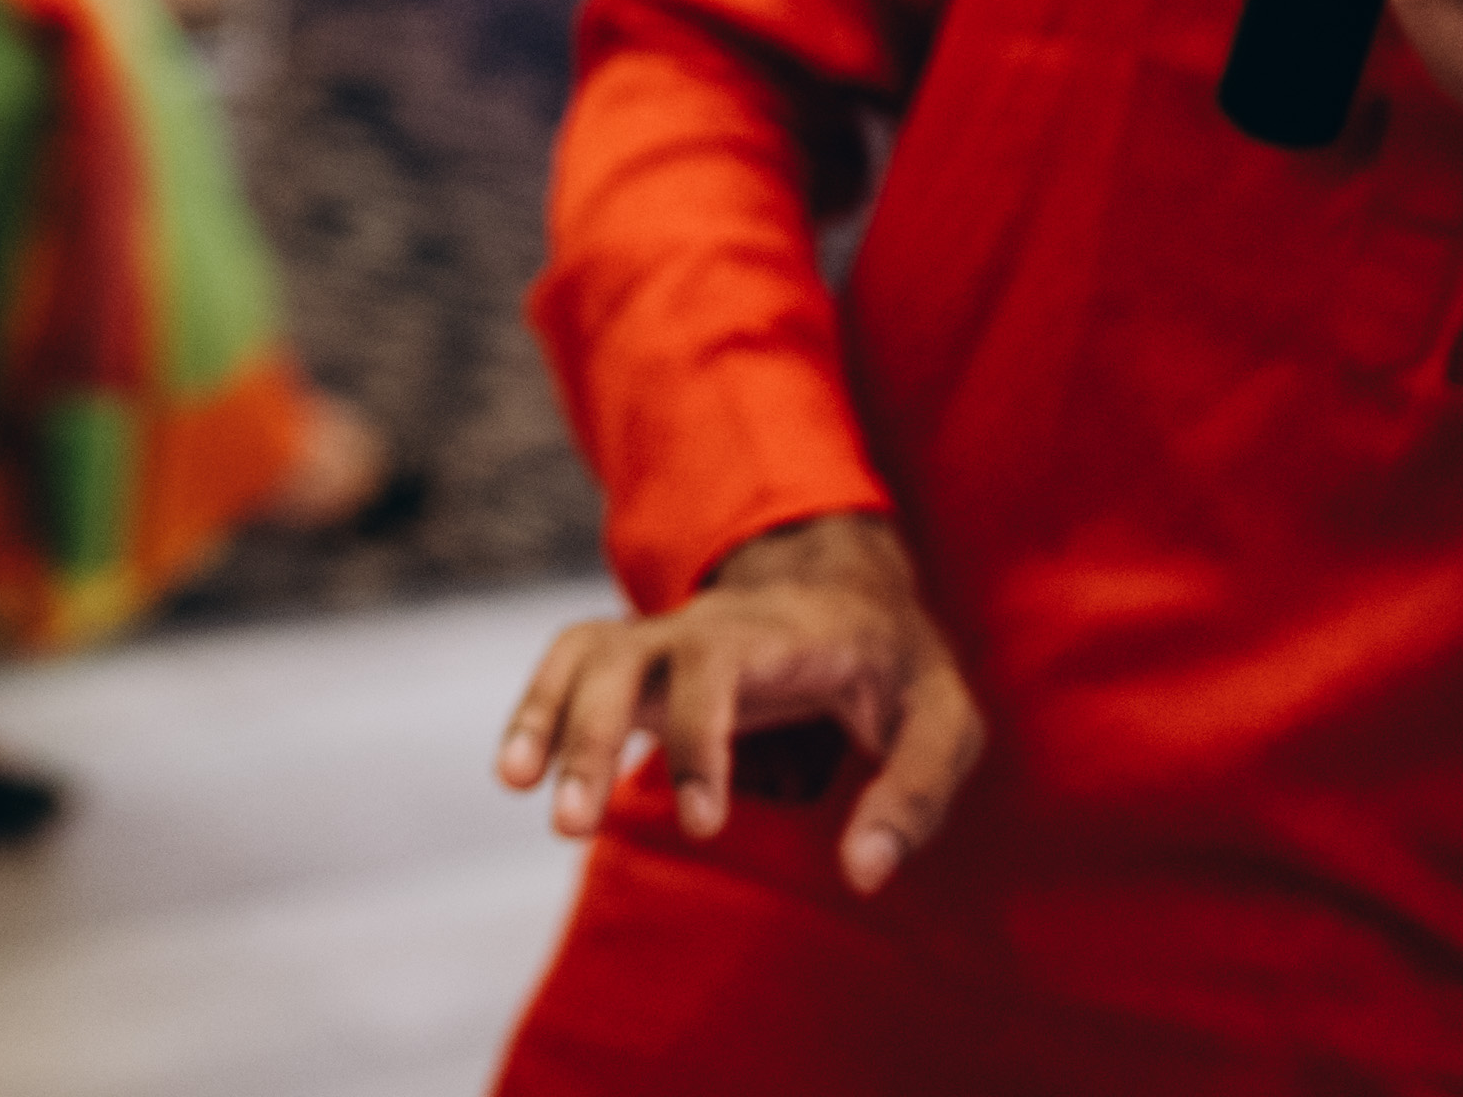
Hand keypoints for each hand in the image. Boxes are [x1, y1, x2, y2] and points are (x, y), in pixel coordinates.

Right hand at [495, 511, 982, 894]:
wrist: (848, 589)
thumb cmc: (901, 667)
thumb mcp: (945, 722)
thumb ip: (915, 793)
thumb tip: (864, 872)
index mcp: (779, 631)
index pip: (714, 665)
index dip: (698, 739)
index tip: (704, 825)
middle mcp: (704, 623)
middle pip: (622, 657)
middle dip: (588, 735)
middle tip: (571, 825)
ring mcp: (662, 635)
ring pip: (583, 655)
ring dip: (545, 717)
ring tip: (518, 789)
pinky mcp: (639, 658)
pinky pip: (568, 664)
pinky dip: (535, 708)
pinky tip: (517, 772)